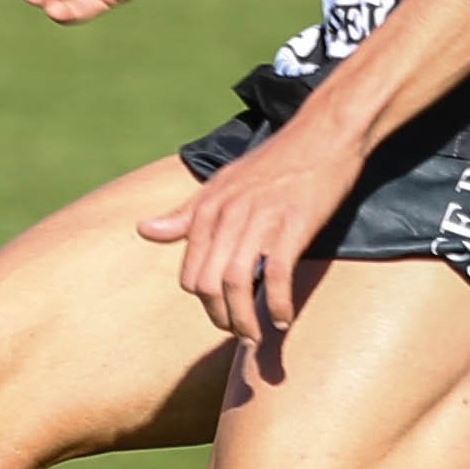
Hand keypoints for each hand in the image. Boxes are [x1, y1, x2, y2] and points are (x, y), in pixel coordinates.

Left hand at [141, 112, 359, 340]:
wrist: (325, 132)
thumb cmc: (277, 161)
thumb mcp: (224, 183)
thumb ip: (186, 213)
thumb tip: (144, 230)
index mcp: (208, 207)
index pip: (191, 273)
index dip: (205, 303)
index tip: (224, 315)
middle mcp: (227, 214)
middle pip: (208, 283)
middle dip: (221, 317)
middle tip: (240, 334)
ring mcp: (259, 219)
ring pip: (235, 283)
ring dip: (244, 319)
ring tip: (256, 337)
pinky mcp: (291, 224)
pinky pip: (275, 274)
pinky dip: (278, 303)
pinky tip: (284, 319)